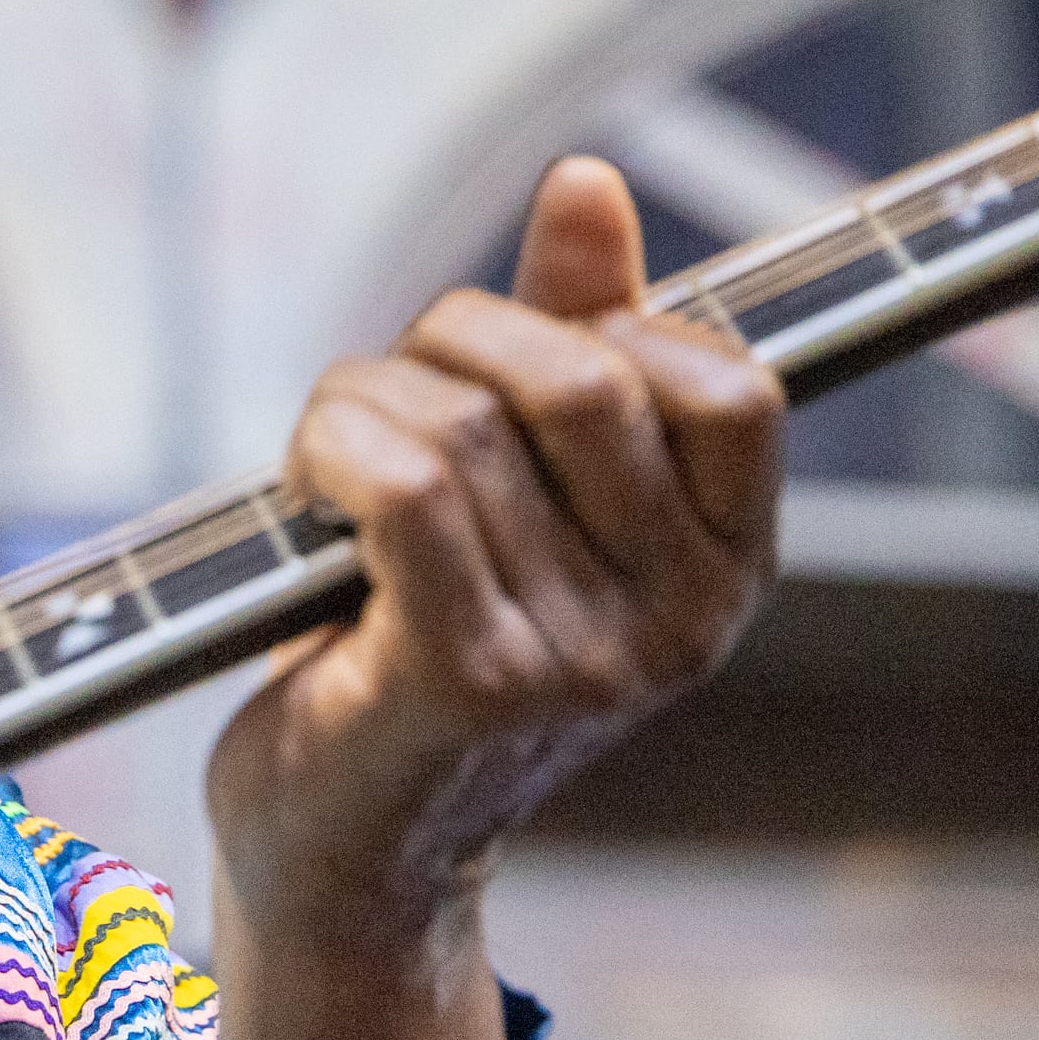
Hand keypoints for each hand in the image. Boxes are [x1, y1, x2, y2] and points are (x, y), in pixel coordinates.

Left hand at [208, 157, 779, 945]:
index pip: (734, 383)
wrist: (350, 854)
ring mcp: (579, 659)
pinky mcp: (466, 682)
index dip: (610, 327)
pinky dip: (334, 448)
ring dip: (362, 403)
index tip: (514, 361)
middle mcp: (678, 624)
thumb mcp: (526, 498)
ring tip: (327, 460)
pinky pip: (407, 487)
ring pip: (467, 425)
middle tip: (385, 399)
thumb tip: (586, 185)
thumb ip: (572, 343)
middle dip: (456, 344)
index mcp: (727, 572)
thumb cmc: (427, 652)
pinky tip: (305, 486)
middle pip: (582, 379)